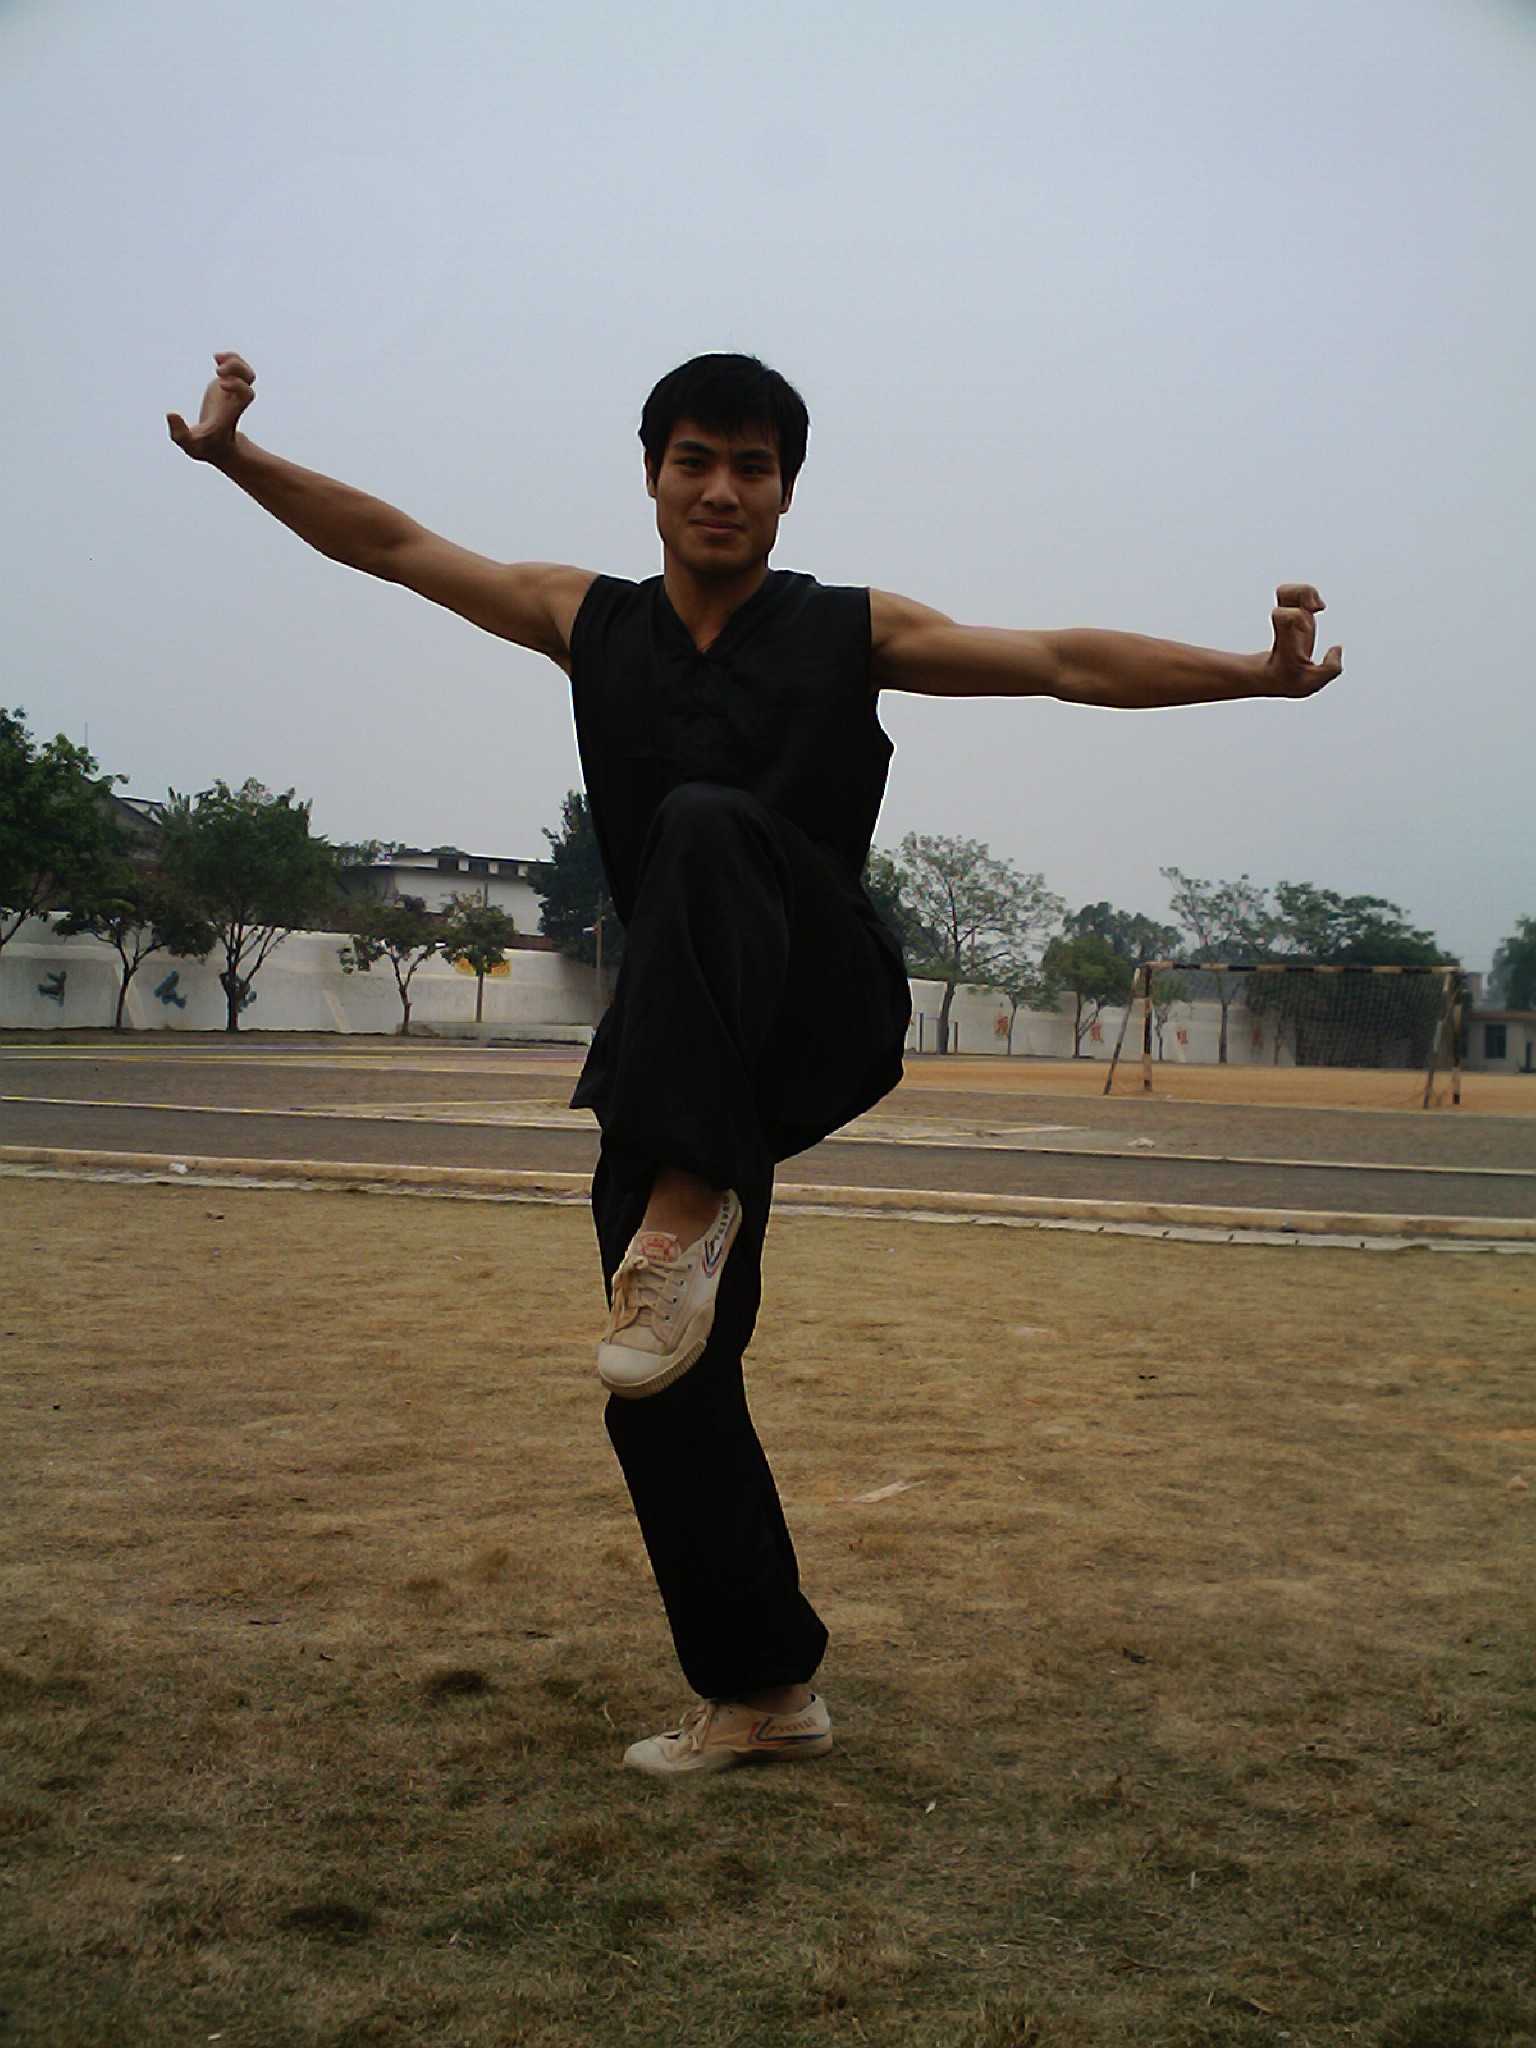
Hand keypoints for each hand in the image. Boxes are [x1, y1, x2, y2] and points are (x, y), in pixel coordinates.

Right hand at [167, 351, 254, 463]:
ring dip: (234, 360)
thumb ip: (179, 432)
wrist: (218, 447)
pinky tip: (217, 358)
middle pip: (249, 378)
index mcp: (232, 411)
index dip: (238, 384)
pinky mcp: (226, 387)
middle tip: (219, 371)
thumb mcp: (190, 444)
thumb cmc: (205, 447)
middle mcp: (235, 400)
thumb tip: (171, 414)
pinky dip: (229, 359)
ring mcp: (232, 392)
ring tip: (217, 359)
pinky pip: (235, 368)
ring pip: (245, 371)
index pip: (246, 394)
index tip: (222, 384)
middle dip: (237, 368)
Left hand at [1267, 583, 1342, 697]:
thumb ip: (1330, 669)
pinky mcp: (1295, 614)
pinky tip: (1318, 607)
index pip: (1283, 618)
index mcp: (1286, 643)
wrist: (1272, 675)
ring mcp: (1288, 618)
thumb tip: (1337, 648)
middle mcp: (1284, 626)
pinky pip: (1297, 593)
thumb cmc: (1289, 678)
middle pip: (1283, 593)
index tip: (1306, 629)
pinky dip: (1311, 594)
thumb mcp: (1310, 684)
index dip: (1296, 616)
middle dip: (1303, 593)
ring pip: (1286, 590)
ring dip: (1307, 591)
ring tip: (1318, 607)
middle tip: (1315, 609)